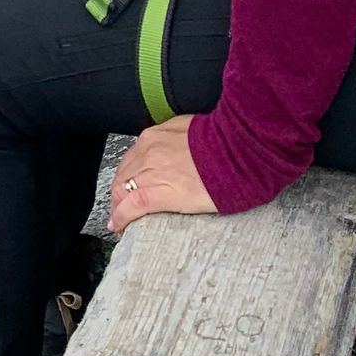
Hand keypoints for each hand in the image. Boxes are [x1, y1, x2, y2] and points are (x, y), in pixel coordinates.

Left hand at [107, 117, 216, 234]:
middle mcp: (148, 153)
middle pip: (121, 177)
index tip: (125, 188)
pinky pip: (133, 206)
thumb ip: (172, 138)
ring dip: (118, 207)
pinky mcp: (162, 193)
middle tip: (120, 208)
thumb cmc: (220, 142)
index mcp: (153, 137)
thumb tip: (170, 147)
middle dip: (118, 195)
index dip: (124, 178)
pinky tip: (119, 226)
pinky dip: (122, 217)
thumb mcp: (188, 129)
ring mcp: (153, 172)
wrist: (237, 151)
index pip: (128, 161)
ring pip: (123, 191)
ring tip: (120, 220)